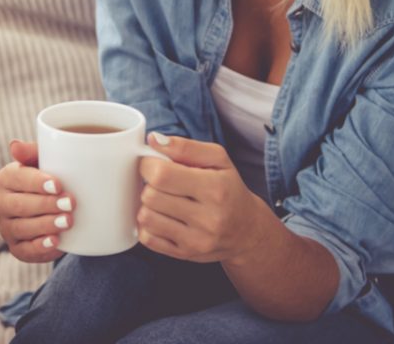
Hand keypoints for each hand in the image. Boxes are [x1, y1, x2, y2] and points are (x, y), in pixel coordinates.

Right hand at [0, 140, 71, 262]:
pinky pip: (24, 250)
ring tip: (68, 222)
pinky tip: (56, 242)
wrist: (63, 206)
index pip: (15, 178)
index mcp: (7, 177)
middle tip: (70, 203)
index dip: (36, 182)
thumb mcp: (48, 160)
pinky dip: (40, 247)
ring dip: (45, 225)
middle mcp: (2, 202)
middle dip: (45, 205)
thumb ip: (32, 151)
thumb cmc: (55, 177)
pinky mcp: (17, 247)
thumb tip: (14, 145)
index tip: (59, 184)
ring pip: (21, 228)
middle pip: (18, 205)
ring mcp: (7, 227)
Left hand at [136, 133, 267, 263]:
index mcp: (215, 188)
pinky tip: (161, 217)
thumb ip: (185, 146)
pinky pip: (148, 238)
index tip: (152, 163)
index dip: (148, 164)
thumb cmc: (228, 188)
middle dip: (149, 184)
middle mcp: (208, 218)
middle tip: (160, 182)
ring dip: (147, 205)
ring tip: (162, 199)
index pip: (161, 174)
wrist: (247, 231)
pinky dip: (148, 225)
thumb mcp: (218, 159)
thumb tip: (153, 140)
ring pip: (146, 217)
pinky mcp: (185, 254)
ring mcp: (196, 240)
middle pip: (150, 196)